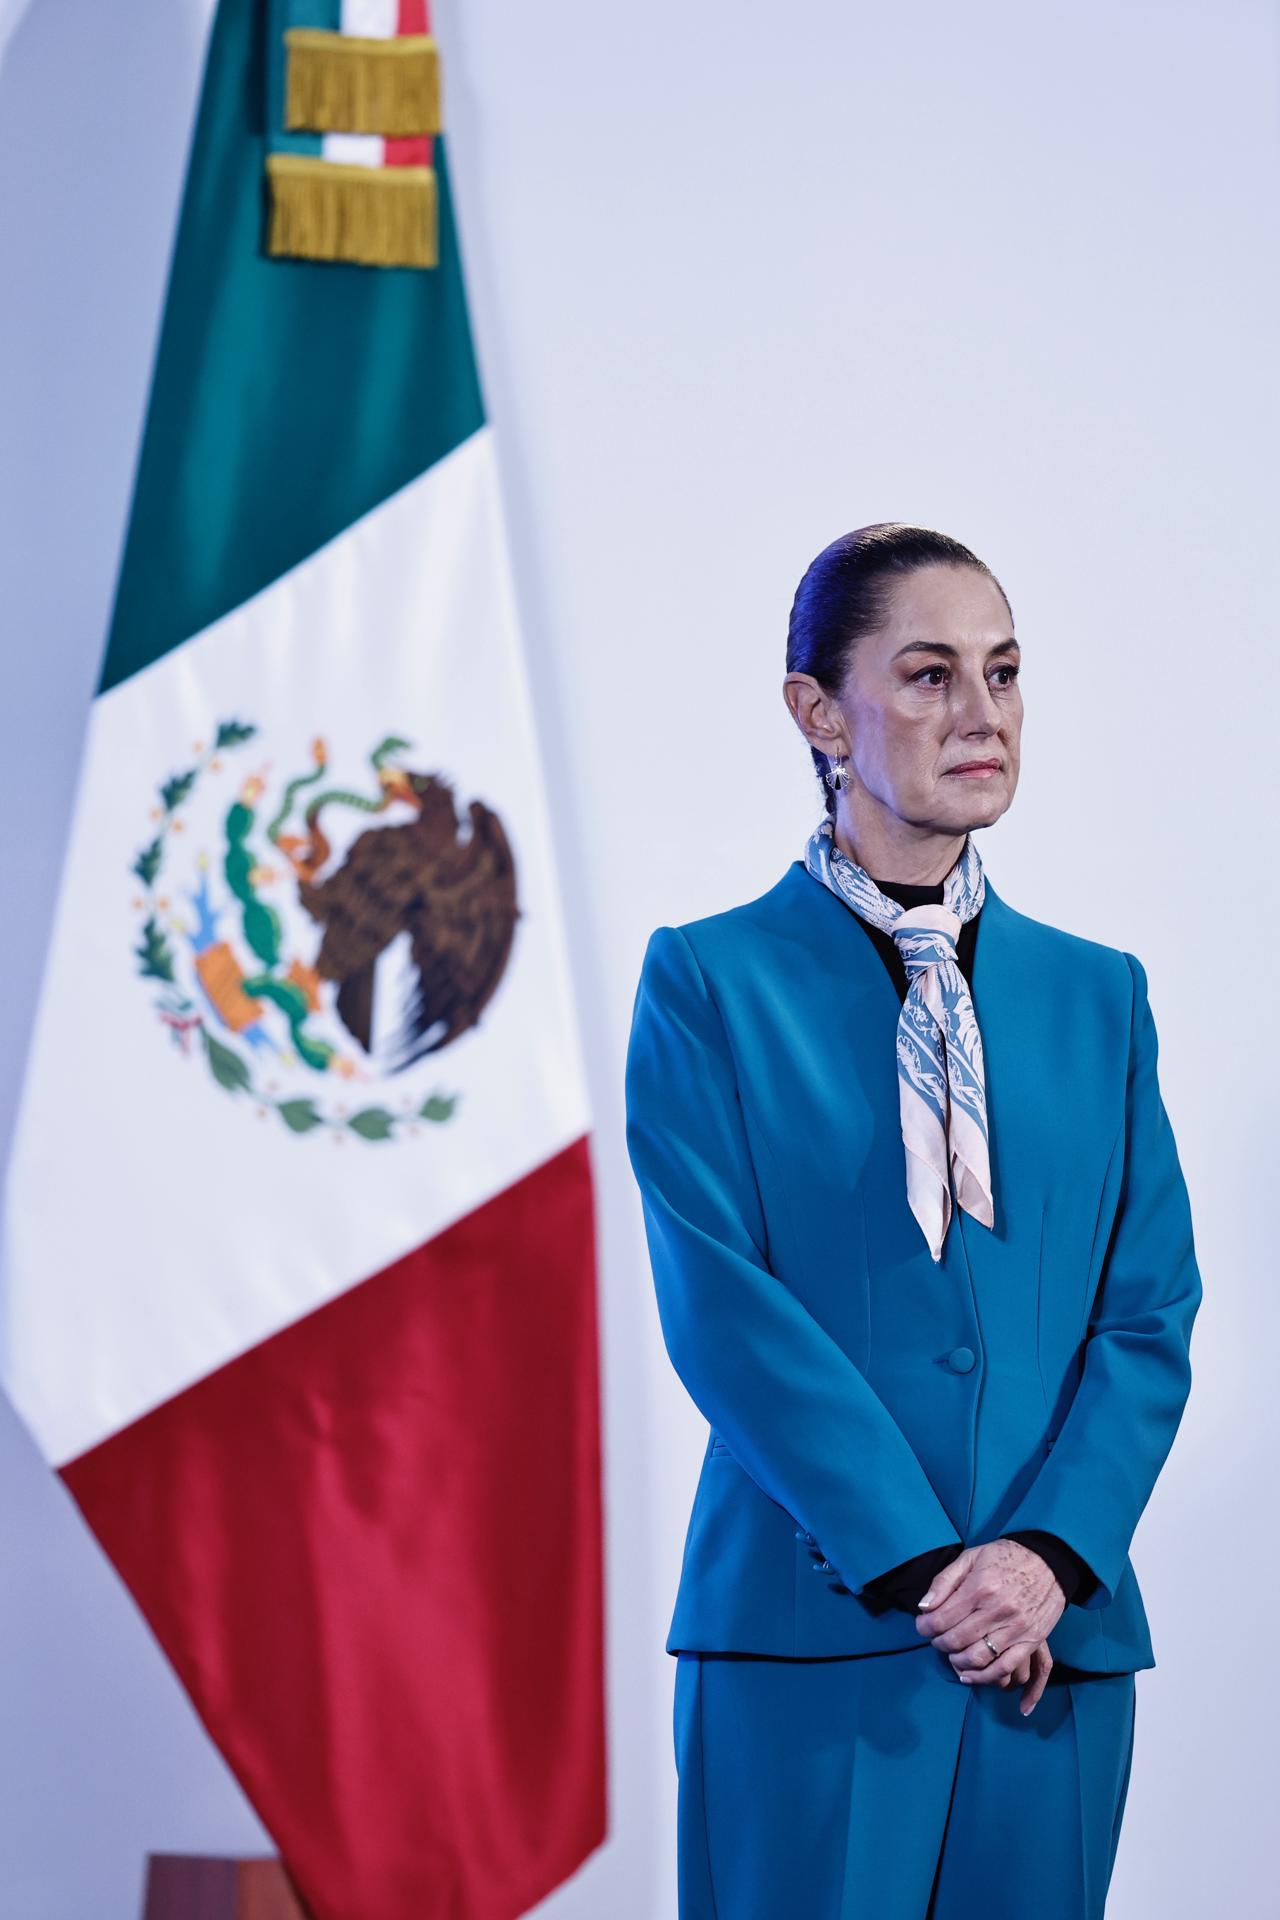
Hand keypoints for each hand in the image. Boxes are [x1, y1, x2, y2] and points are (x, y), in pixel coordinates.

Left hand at [913, 1539, 1064, 1713]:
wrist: (1050, 1561)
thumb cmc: (1006, 1557)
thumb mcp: (972, 1557)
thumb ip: (945, 1581)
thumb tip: (924, 1606)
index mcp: (979, 1587)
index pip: (942, 1618)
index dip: (925, 1627)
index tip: (922, 1627)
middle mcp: (997, 1610)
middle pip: (956, 1640)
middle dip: (939, 1643)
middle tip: (935, 1639)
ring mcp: (1015, 1628)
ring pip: (978, 1658)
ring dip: (957, 1662)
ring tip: (952, 1655)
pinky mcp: (1030, 1641)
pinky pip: (1004, 1668)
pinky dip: (984, 1677)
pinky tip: (969, 1675)